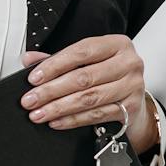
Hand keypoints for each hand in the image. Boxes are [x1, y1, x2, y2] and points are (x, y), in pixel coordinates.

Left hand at [21, 36, 157, 153]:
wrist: (135, 97)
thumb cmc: (110, 74)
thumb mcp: (89, 60)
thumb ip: (60, 59)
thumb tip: (30, 59)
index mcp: (118, 44)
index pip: (81, 52)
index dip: (54, 65)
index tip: (34, 77)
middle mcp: (129, 63)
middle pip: (84, 78)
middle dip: (52, 90)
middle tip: (31, 99)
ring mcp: (132, 86)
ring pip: (89, 98)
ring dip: (59, 108)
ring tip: (39, 113)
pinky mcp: (131, 108)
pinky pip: (96, 115)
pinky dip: (73, 120)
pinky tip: (57, 121)